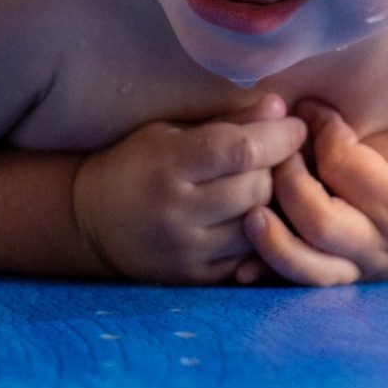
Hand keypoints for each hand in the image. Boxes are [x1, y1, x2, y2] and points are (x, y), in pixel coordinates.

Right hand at [72, 93, 305, 283]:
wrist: (92, 222)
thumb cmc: (137, 163)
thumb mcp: (171, 132)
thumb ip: (228, 122)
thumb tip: (280, 107)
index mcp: (166, 166)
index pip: (240, 150)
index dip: (279, 136)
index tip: (295, 125)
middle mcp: (175, 213)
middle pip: (256, 188)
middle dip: (278, 168)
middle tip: (280, 155)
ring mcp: (186, 252)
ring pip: (260, 227)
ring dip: (272, 203)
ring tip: (268, 184)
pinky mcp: (195, 279)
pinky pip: (249, 258)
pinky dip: (262, 235)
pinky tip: (257, 216)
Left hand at [244, 100, 387, 285]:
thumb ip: (372, 141)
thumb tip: (310, 120)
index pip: (343, 166)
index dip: (319, 130)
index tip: (310, 109)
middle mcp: (380, 244)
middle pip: (317, 220)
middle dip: (286, 178)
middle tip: (276, 148)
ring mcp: (362, 269)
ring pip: (306, 268)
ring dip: (270, 239)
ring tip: (249, 212)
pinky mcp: (347, 280)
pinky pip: (302, 285)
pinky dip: (269, 274)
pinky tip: (238, 263)